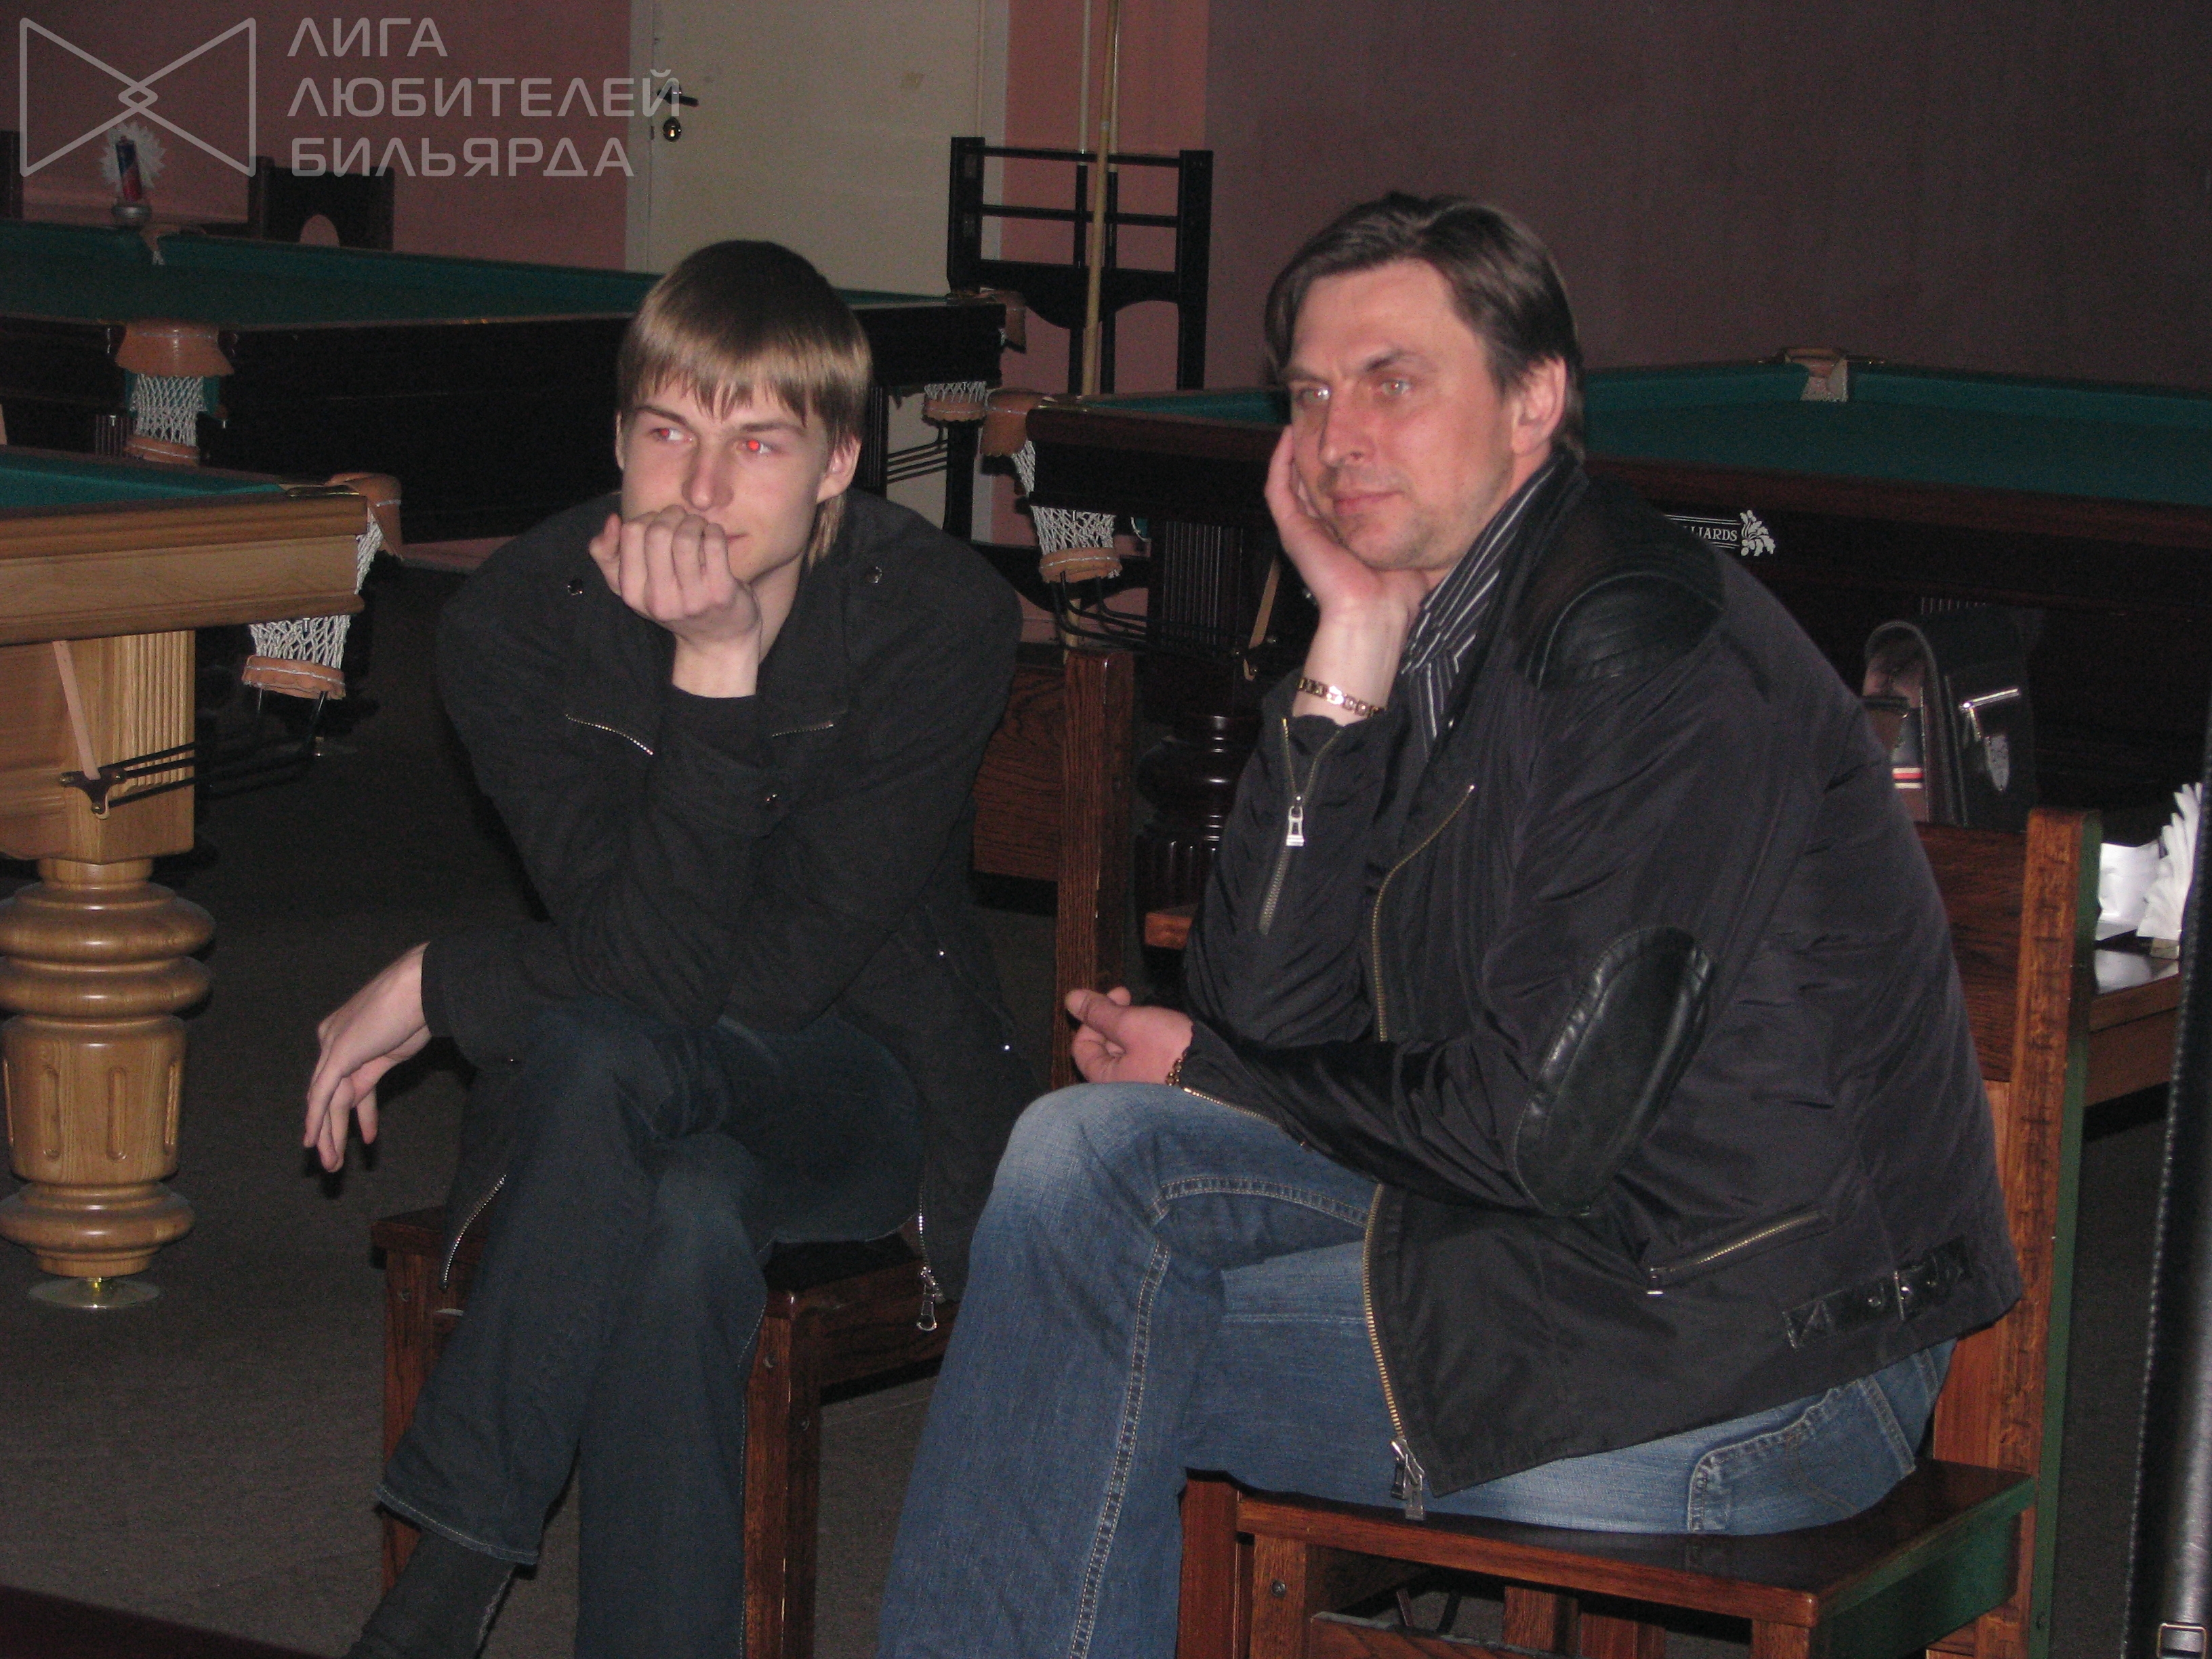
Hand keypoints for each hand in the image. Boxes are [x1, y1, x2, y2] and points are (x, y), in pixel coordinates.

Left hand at [304, 943, 430, 1171]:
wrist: (423, 986)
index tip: (365, 1135)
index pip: (346, 1081)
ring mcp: (333, 1046)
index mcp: (346, 1032)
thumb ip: (380, 1062)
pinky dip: (317, 1120)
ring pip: (325, 1100)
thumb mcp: (397, 1042)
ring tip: (332, 1164)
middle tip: (332, 1159)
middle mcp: (332, 1039)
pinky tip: (314, 1142)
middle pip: (330, 1094)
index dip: (355, 1112)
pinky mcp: (338, 1054)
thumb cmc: (421, 1004)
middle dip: (331, 1129)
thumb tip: (377, 1075)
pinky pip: (323, 1095)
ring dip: (328, 1135)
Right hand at [589, 506, 763, 694]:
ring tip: (700, 527)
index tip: (660, 523)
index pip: (630, 533)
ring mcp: (691, 599)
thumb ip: (609, 555)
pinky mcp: (720, 594)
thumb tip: (612, 520)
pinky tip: (714, 538)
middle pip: (658, 531)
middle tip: (683, 520)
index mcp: (632, 593)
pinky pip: (714, 544)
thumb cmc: (676, 601)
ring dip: (695, 522)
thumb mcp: (636, 585)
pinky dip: (715, 531)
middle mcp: (659, 599)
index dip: (647, 517)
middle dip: (673, 515)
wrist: (717, 639)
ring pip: (686, 537)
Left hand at [1065, 986, 1192, 1085]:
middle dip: (1114, 1021)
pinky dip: (1148, 1045)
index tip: (1119, 995)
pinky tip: (1164, 1033)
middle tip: (1132, 1000)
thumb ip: (1100, 1012)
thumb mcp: (1132, 1024)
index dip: (1094, 1016)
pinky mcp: (1163, 1088)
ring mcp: (1143, 1091)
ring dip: (1132, 1031)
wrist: (1221, 1079)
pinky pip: (1145, 1063)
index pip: (1082, 1046)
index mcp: (1105, 1081)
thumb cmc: (1172, 1052)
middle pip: (1104, 1051)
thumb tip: (1070, 999)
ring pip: (1127, 1055)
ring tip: (1152, 1017)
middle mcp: (1120, 1091)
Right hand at [1264, 429, 1421, 720]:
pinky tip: (1287, 437)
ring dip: (1296, 448)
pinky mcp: (1293, 530)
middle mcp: (1324, 526)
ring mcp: (1305, 527)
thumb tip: (1460, 495)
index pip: (1340, 486)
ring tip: (1303, 417)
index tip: (1358, 431)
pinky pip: (1278, 489)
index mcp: (1349, 529)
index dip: (1345, 460)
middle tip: (1326, 415)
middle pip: (1315, 477)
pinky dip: (1279, 462)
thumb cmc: (1399, 589)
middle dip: (1320, 447)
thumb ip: (1424, 518)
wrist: (1374, 614)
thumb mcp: (1416, 540)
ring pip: (1292, 477)